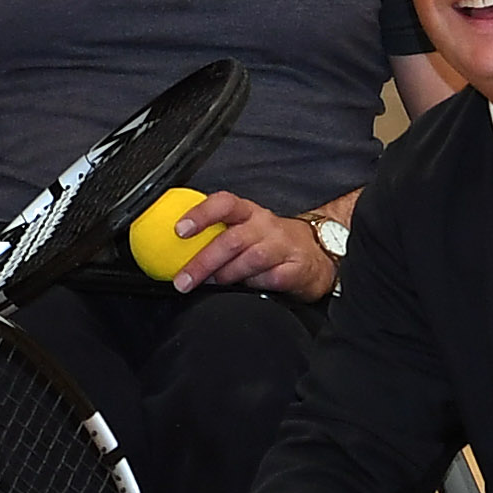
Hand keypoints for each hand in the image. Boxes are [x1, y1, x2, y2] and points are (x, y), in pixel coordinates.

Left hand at [151, 190, 337, 301]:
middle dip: (202, 262)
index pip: (223, 203)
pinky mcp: (296, 267)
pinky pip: (270, 279)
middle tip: (183, 280)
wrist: (318, 255)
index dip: (200, 214)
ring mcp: (282, 245)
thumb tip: (174, 255)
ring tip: (213, 284)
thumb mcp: (244, 230)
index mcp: (247, 212)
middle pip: (231, 240)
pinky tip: (247, 289)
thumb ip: (215, 236)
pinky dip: (254, 285)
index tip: (179, 230)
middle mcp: (264, 225)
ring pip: (250, 259)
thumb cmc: (270, 243)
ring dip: (227, 275)